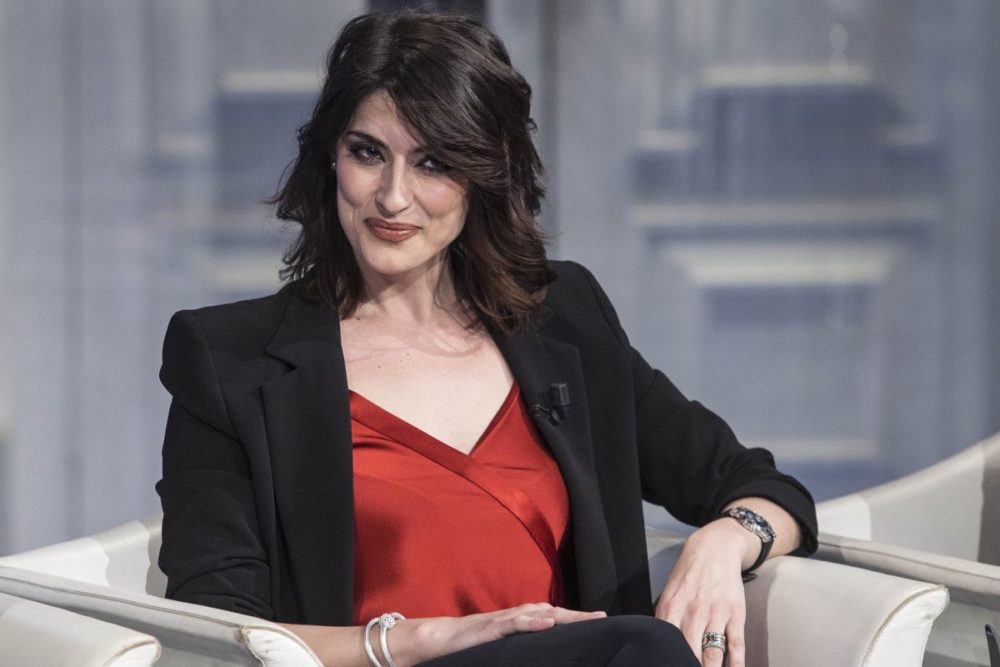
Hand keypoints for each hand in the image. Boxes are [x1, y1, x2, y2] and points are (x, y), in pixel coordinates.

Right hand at [392, 603, 606, 665]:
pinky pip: (515, 623)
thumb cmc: (469, 645)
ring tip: (586, 618)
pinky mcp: (490, 628)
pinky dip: (533, 622)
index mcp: (518, 622)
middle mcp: (515, 616)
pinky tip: (549, 623)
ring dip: (563, 615)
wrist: (438, 640)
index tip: (598, 622)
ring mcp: (503, 620)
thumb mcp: (501, 647)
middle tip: (602, 618)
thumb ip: (519, 644)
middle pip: (552, 612)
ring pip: (538, 614)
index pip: (552, 617)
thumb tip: (540, 651)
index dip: (574, 619)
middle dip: (577, 615)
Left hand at [655, 520, 757, 665]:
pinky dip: (736, 664)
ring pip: (713, 653)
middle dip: (690, 666)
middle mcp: (692, 613)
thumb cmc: (688, 575)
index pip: (666, 644)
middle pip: (690, 653)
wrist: (714, 549)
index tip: (670, 665)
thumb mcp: (668, 594)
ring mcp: (715, 614)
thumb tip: (660, 645)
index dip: (669, 659)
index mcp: (671, 609)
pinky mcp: (735, 614)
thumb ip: (664, 620)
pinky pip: (736, 645)